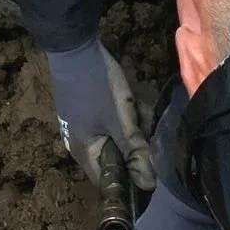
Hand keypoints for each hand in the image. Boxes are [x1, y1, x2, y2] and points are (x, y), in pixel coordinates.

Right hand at [44, 40, 156, 195]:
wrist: (74, 45)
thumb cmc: (96, 86)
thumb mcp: (121, 119)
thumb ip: (135, 152)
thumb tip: (149, 185)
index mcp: (84, 152)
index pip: (110, 183)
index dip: (132, 183)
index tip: (155, 174)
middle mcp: (81, 144)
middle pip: (116, 159)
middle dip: (137, 149)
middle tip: (152, 136)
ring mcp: (84, 125)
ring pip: (117, 139)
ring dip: (134, 130)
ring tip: (143, 113)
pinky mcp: (90, 110)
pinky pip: (112, 123)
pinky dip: (126, 117)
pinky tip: (136, 103)